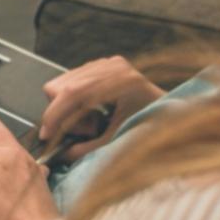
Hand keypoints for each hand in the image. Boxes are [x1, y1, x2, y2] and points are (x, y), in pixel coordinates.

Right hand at [39, 56, 165, 159]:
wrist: (172, 114)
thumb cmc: (150, 127)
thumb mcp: (116, 142)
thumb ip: (86, 149)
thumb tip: (60, 155)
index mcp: (117, 82)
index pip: (70, 93)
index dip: (53, 115)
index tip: (47, 134)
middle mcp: (111, 67)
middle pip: (60, 86)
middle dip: (62, 112)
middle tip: (83, 130)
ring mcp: (107, 63)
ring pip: (63, 82)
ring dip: (69, 105)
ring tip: (92, 120)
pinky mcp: (105, 64)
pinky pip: (74, 78)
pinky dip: (76, 98)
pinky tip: (94, 109)